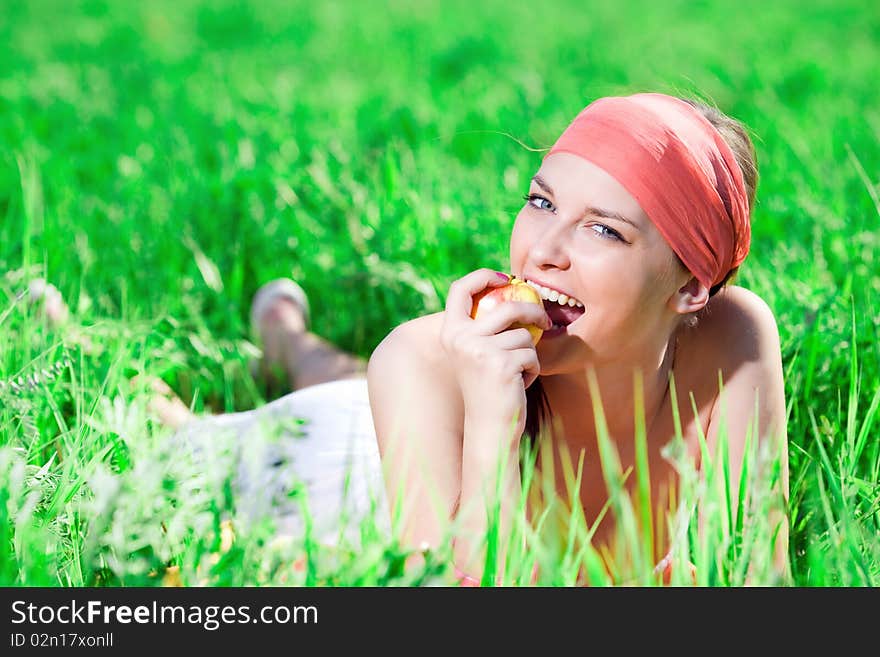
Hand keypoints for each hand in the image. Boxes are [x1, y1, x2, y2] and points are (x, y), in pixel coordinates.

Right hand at [440, 269, 550, 443]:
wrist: (489, 427)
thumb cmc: (488, 387)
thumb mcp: (477, 352)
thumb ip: (484, 326)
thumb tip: (511, 289)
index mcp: (450, 332)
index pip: (459, 289)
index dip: (482, 275)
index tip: (505, 277)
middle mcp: (460, 338)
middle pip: (507, 306)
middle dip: (532, 310)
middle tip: (544, 318)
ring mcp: (480, 351)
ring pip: (523, 335)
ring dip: (529, 353)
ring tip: (517, 372)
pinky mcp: (501, 364)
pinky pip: (531, 354)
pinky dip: (532, 369)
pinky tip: (520, 384)